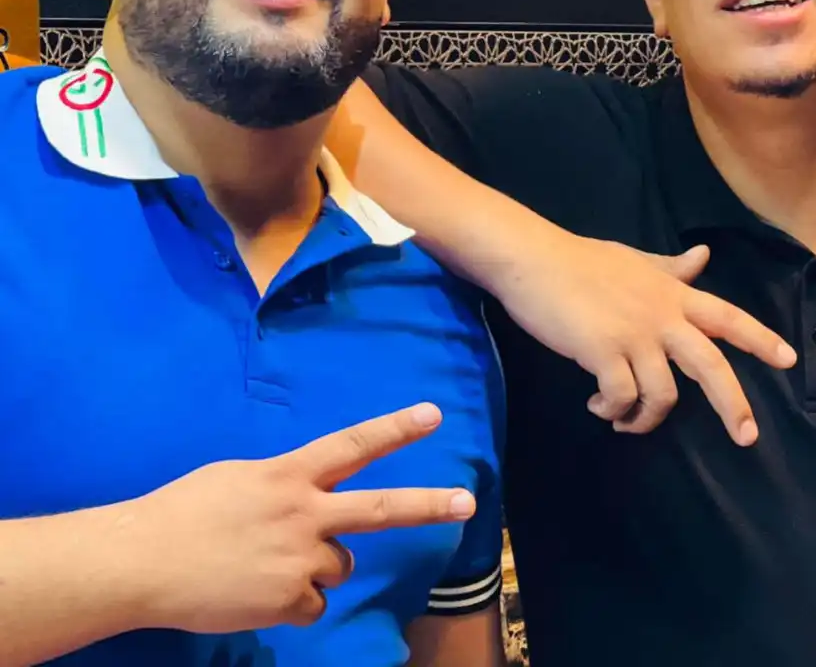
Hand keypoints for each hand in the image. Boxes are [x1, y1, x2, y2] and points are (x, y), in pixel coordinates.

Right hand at [128, 403, 473, 633]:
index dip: (394, 429)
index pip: (352, 445)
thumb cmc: (186, 510)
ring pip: (339, 566)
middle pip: (378, 509)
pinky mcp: (289, 600)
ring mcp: (300, 559)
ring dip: (316, 566)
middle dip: (426, 505)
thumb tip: (305, 496)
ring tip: (265, 564)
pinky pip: (312, 603)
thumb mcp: (239, 477)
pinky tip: (255, 592)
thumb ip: (283, 484)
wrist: (144, 562)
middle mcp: (305, 513)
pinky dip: (291, 601)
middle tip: (468, 502)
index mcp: (289, 475)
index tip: (433, 415)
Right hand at [495, 234, 796, 440]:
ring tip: (622, 419)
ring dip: (645, 418)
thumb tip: (703, 256)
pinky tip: (598, 406)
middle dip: (732, 405)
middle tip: (746, 436)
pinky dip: (613, 410)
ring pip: (662, 394)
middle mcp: (661, 316)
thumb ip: (670, 267)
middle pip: (710, 365)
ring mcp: (633, 335)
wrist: (533, 259)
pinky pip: (622, 398)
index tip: (788, 360)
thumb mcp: (633, 259)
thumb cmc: (579, 260)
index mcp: (671, 293)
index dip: (759, 338)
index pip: (727, 316)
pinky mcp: (603, 352)